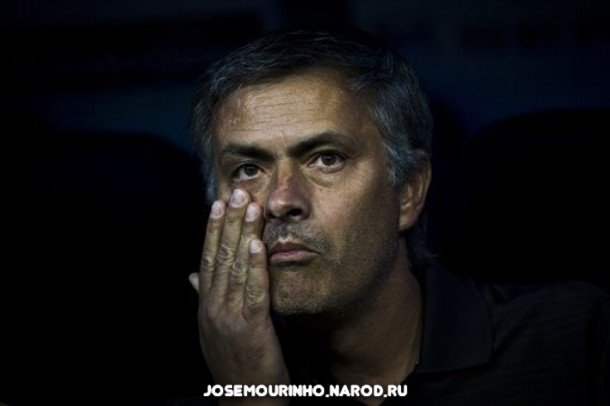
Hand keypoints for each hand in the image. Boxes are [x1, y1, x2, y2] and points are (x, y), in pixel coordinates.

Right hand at [189, 189, 289, 396]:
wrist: (243, 401)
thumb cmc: (234, 363)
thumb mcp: (213, 329)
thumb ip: (204, 299)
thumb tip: (190, 275)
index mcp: (206, 306)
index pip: (207, 260)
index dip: (213, 230)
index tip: (218, 204)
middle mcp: (213, 308)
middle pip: (219, 257)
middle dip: (227, 223)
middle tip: (235, 191)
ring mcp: (229, 317)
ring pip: (235, 268)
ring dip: (242, 235)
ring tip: (249, 206)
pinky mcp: (250, 328)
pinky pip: (253, 292)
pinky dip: (255, 267)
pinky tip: (258, 245)